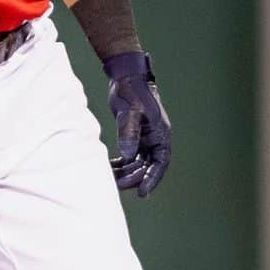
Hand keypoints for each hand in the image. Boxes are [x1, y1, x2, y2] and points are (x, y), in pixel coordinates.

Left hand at [103, 51, 170, 197]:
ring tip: (110, 179)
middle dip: (134, 177)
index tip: (142, 193)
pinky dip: (120, 163)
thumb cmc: (131, 91)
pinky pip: (129, 156)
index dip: (152, 179)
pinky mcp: (133, 136)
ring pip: (137, 163)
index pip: (160, 163)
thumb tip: (128, 157)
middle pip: (147, 166)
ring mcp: (144, 138)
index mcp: (160, 134)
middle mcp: (155, 138)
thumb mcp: (131, 111)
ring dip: (125, 172)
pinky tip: (109, 168)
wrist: (125, 77)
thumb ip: (129, 133)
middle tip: (118, 185)